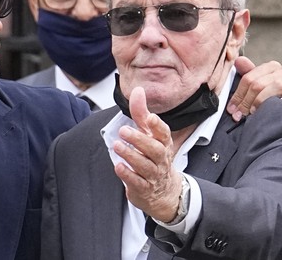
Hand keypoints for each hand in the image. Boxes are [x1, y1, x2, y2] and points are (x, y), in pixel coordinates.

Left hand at [113, 87, 181, 222]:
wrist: (163, 190)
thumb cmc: (153, 156)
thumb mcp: (148, 134)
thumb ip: (141, 113)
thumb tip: (138, 90)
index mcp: (163, 143)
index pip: (164, 133)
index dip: (158, 126)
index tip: (150, 118)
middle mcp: (160, 158)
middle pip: (154, 149)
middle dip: (139, 140)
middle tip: (123, 130)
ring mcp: (153, 174)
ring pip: (145, 166)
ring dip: (131, 155)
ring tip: (117, 145)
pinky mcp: (144, 188)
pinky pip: (138, 182)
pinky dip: (128, 175)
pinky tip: (118, 166)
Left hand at [227, 56, 281, 121]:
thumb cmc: (274, 99)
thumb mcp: (258, 88)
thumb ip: (248, 75)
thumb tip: (238, 60)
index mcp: (270, 68)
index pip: (249, 78)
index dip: (238, 95)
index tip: (231, 110)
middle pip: (259, 83)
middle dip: (246, 101)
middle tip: (239, 116)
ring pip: (277, 86)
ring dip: (263, 100)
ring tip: (255, 113)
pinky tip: (279, 106)